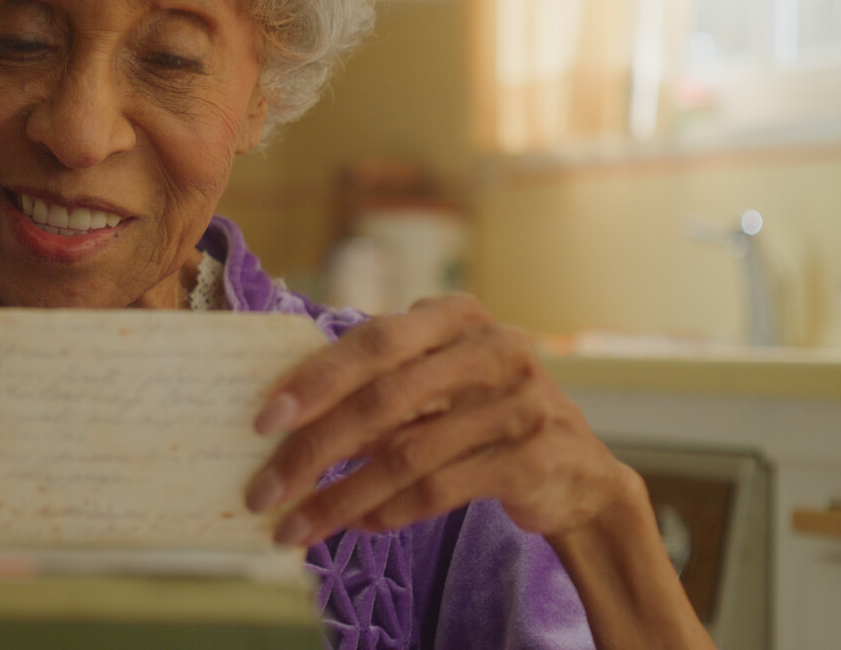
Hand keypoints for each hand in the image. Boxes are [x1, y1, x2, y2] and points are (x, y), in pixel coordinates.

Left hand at [243, 293, 628, 546]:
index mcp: (455, 315)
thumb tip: (282, 420)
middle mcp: (492, 347)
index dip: (315, 380)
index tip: (263, 421)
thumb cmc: (480, 413)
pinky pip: (442, 489)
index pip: (373, 341)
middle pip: (384, 399)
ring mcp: (520, 401)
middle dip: (314, 449)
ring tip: (297, 525)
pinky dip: (390, 511)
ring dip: (341, 496)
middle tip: (264, 489)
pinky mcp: (535, 457)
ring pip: (408, 455)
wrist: (576, 469)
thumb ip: (374, 386)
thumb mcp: (434, 381)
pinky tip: (356, 525)